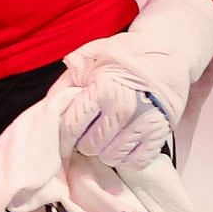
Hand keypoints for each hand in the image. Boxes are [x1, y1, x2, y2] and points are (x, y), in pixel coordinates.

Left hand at [55, 0, 212, 167]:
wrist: (166, 50)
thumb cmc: (123, 53)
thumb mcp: (87, 59)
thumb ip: (65, 85)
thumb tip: (46, 110)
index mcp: (102, 90)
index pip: (71, 128)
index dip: (63, 137)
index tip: (63, 138)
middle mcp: (124, 109)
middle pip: (90, 146)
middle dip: (84, 143)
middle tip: (86, 134)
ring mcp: (145, 122)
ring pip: (112, 157)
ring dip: (104, 152)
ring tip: (104, 139)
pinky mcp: (162, 131)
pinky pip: (138, 161)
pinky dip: (127, 159)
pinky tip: (123, 146)